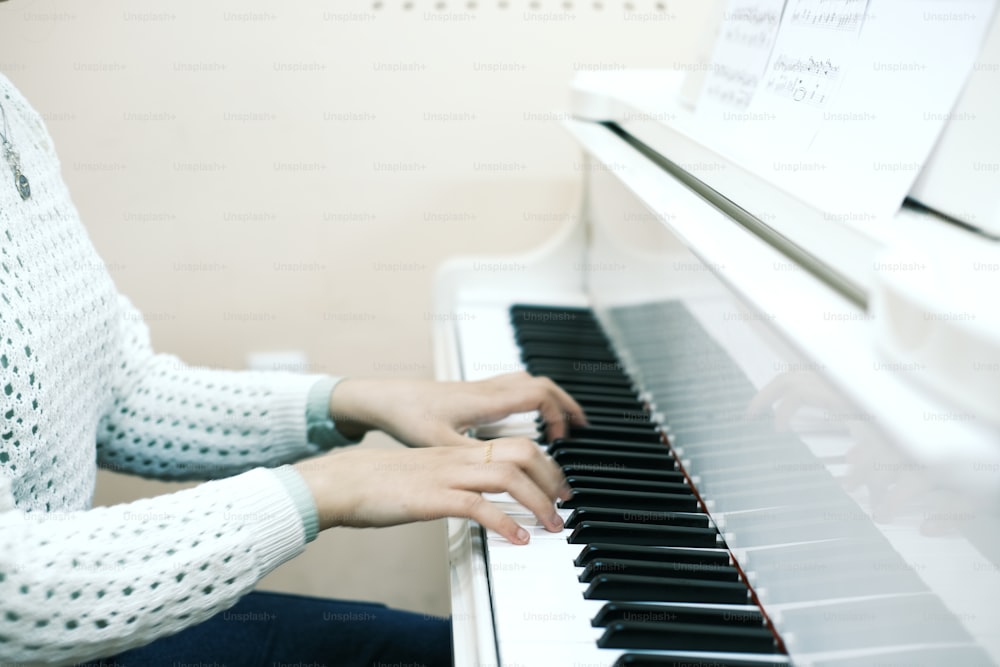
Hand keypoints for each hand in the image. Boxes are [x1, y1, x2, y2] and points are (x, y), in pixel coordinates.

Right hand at [293, 437, 570, 543]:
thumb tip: (473, 500)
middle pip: (522, 451)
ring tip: (552, 524)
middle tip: (564, 503)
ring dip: (539, 501)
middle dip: (552, 477)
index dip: (544, 463)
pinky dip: (505, 523)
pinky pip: (479, 506)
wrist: (340, 481)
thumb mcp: (423, 476)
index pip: (515, 444)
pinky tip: (518, 539)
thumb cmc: (376, 482)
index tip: (557, 486)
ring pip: (509, 475)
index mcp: (456, 451)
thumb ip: (451, 482)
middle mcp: (457, 458)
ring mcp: (446, 475)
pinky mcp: (433, 497)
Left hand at [328, 372, 586, 446]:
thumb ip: (473, 459)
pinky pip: (515, 387)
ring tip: (563, 424)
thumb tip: (502, 477)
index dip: (558, 414)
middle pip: (542, 384)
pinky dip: (532, 399)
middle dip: (566, 405)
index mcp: (486, 401)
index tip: (562, 441)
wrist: (384, 398)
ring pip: (529, 383)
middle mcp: (488, 390)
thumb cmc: (407, 416)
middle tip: (580, 429)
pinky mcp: (474, 393)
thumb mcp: (439, 444)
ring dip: (550, 400)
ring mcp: (482, 388)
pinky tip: (528, 419)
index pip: (539, 394)